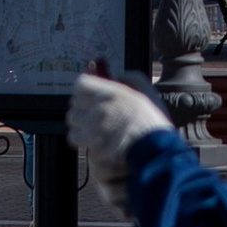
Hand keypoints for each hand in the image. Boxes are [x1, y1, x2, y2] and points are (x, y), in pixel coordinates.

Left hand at [68, 67, 170, 209]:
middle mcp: (98, 107)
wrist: (154, 148)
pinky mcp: (91, 143)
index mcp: (111, 92)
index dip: (84, 89)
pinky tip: (90, 138)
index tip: (88, 93)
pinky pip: (74, 136)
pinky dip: (79, 137)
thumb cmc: (152, 121)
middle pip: (74, 102)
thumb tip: (116, 77)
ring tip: (92, 126)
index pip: (81, 84)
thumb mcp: (146, 89)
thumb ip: (129, 78)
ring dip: (80, 122)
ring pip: (72, 120)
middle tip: (91, 111)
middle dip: (82, 106)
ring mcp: (93, 126)